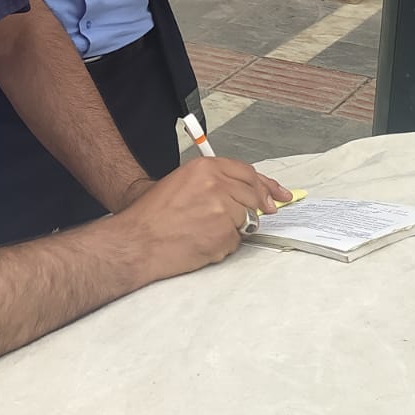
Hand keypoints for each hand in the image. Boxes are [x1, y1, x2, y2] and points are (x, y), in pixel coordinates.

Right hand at [115, 156, 293, 283]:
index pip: (248, 173)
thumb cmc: (153, 215)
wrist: (137, 241)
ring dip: (235, 229)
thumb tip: (243, 192)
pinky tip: (202, 243)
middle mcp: (217, 185)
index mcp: (206, 168)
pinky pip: (236, 241)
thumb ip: (214, 182)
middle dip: (258, 208)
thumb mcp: (181, 182)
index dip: (265, 185)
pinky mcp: (223, 235)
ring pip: (246, 221)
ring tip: (206, 231)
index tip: (277, 194)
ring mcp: (222, 211)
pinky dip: (224, 245)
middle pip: (253, 197)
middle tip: (259, 215)